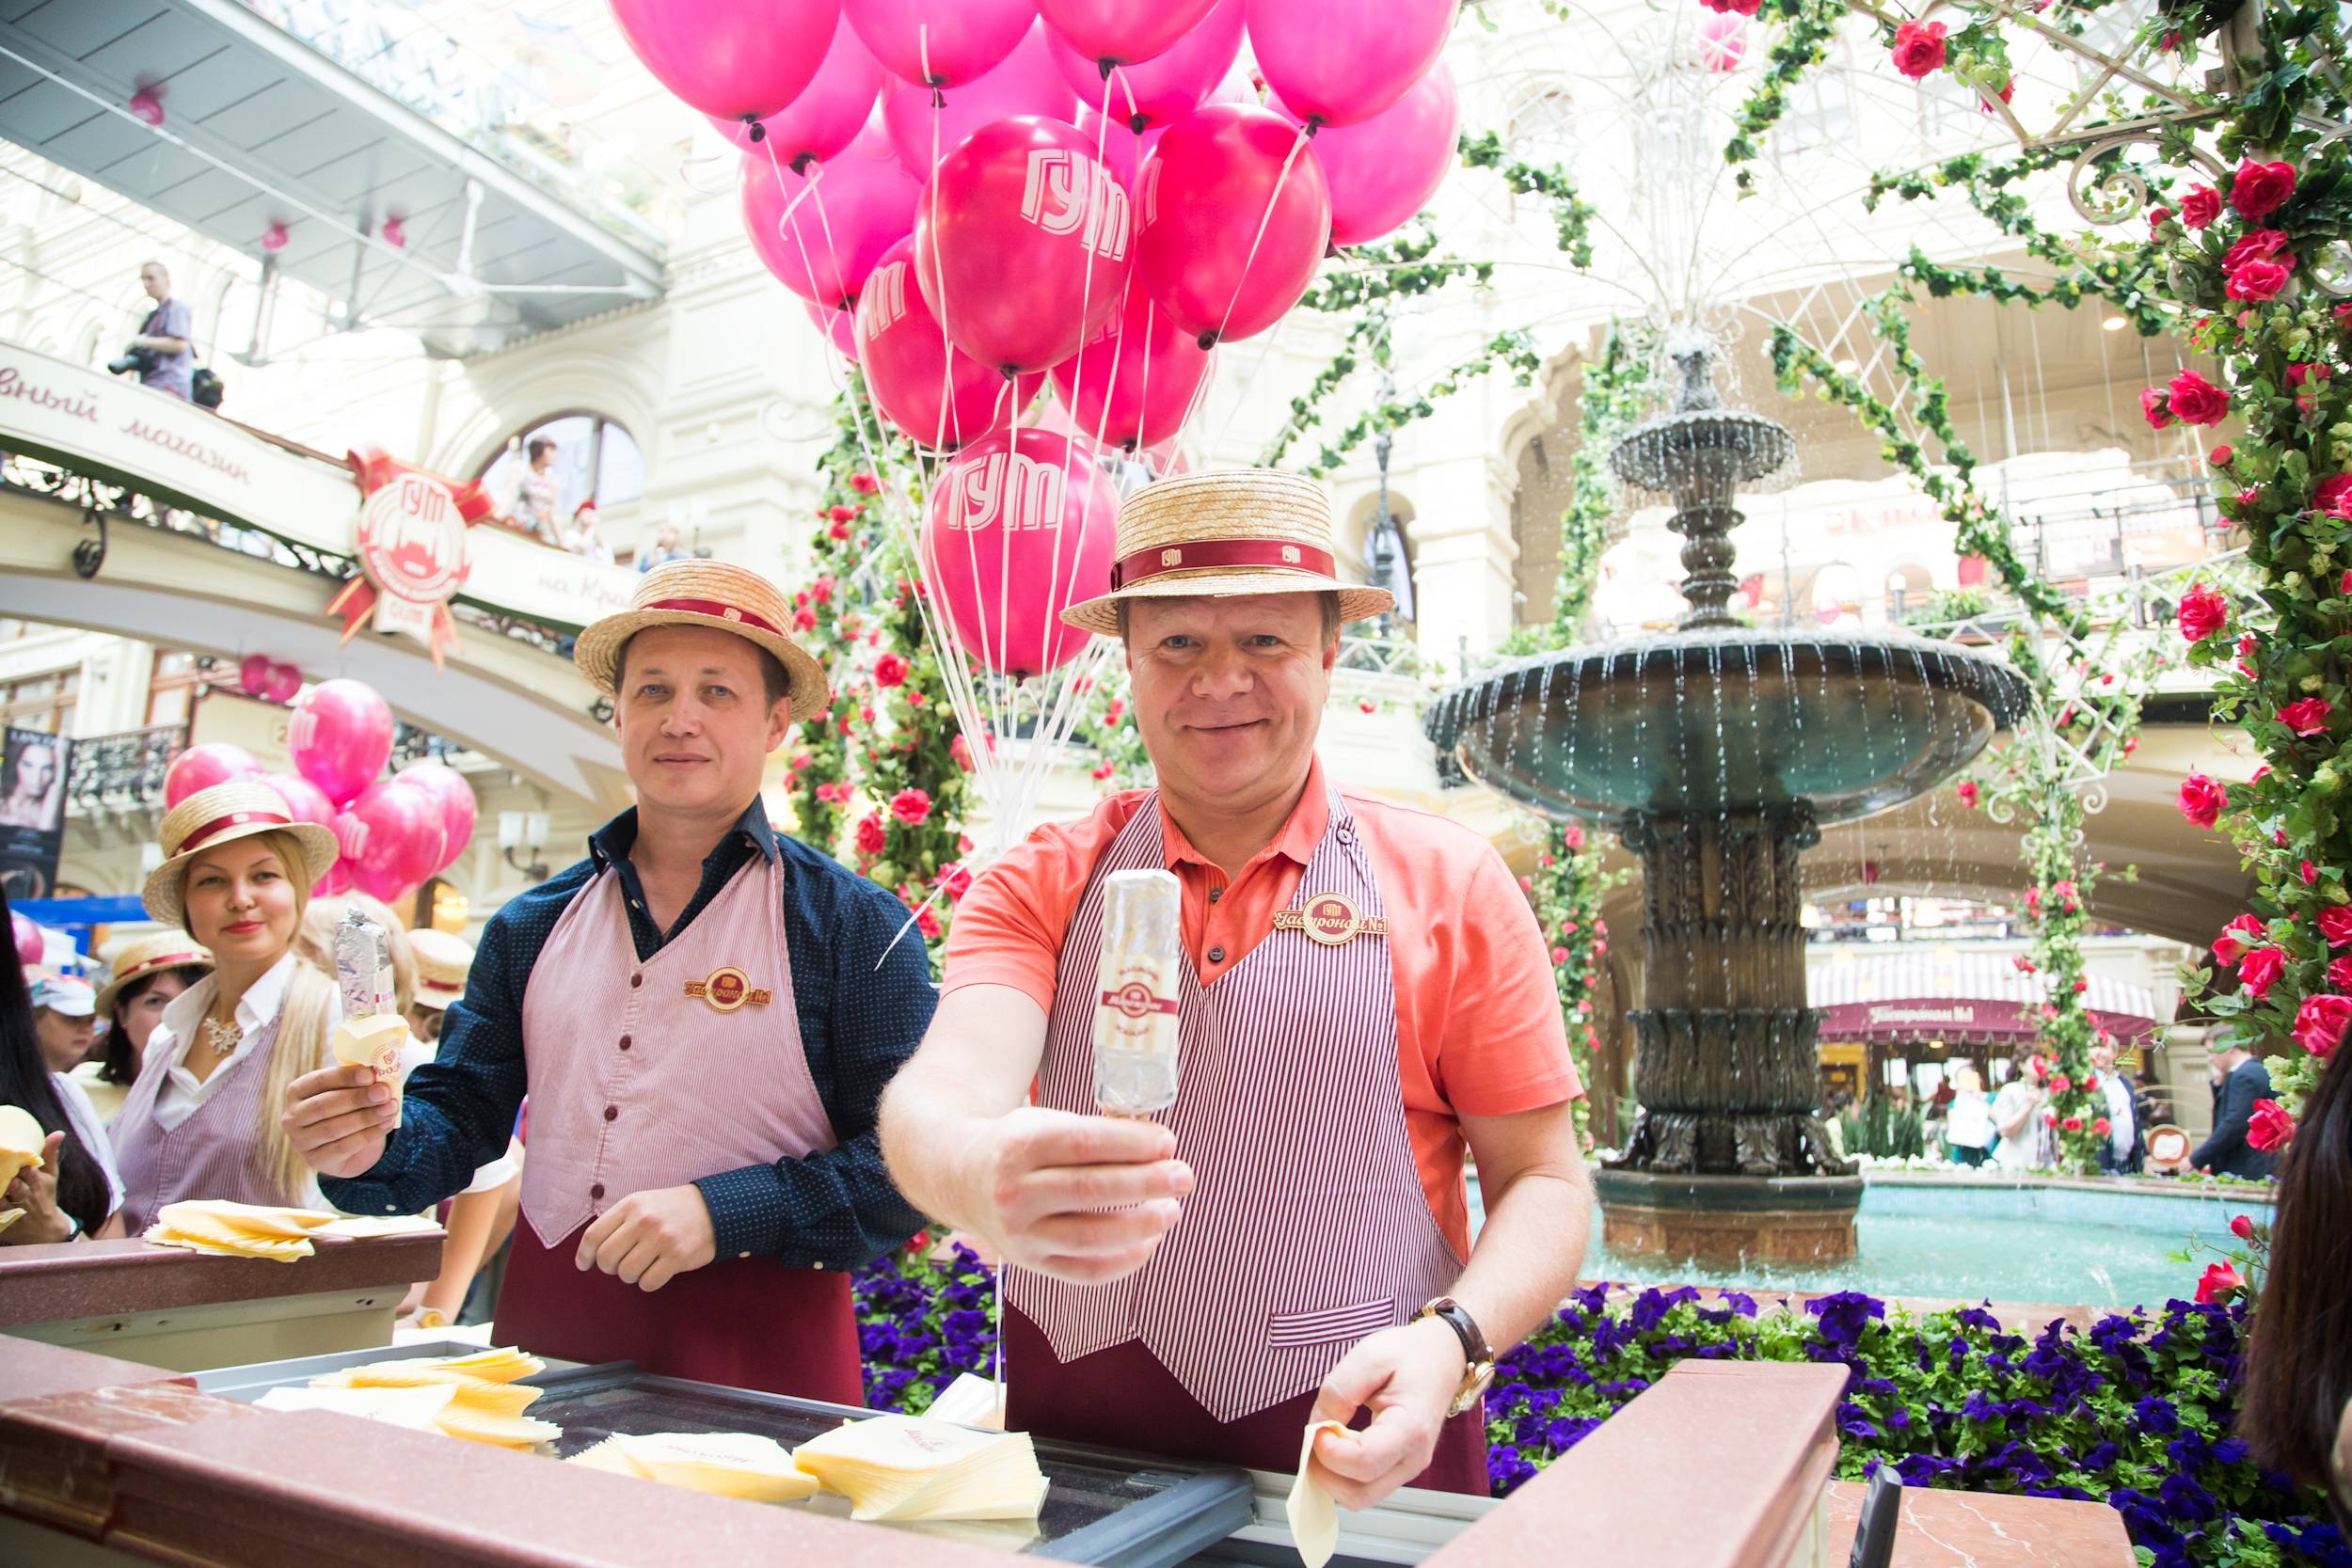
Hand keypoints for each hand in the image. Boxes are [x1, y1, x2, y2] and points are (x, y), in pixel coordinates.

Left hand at [3, 1133, 74, 1244]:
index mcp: (38, 1184)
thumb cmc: (45, 1196)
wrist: (45, 1231)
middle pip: (14, 1187)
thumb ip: (49, 1154)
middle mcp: (26, 1197)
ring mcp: (14, 1212)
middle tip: (6, 1176)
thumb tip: (58, 1132)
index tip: (11, 1156)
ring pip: (1, 1200)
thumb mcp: (51, 1176)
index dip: (19, 1166)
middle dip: (9, 1181)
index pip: (28, 1171)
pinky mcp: (4, 1223)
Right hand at [281, 1063, 398, 1178]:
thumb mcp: (348, 1090)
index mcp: (297, 1091)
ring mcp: (301, 1141)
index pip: (319, 1081)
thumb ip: (358, 1081)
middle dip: (357, 1098)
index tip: (370, 1074)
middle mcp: (293, 1117)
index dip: (345, 1077)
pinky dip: (369, 1134)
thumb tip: (380, 1071)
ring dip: (366, 1117)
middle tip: (384, 1092)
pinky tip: (387, 1124)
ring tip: (391, 1107)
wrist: (346, 1147)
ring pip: (334, 1128)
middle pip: (324, 1106)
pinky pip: (344, 1147)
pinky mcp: (316, 1160)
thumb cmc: (346, 1108)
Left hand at [576, 1184, 714, 1291]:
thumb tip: (592, 1252)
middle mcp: (643, 1220)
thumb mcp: (643, 1203)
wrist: (714, 1209)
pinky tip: (656, 1273)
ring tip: (643, 1266)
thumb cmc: (671, 1209)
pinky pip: (648, 1282)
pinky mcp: (677, 1257)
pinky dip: (648, 1283)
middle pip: (607, 1258)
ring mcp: (661, 1239)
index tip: (584, 1265)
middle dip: (609, 1268)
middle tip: (620, 1266)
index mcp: (631, 1205)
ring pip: (626, 1273)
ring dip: (631, 1276)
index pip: (594, 1235)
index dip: (584, 1255)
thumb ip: (618, 1221)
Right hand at [977, 1106, 1191, 1284]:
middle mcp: (1014, 1192)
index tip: (1169, 1142)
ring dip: (1142, 1225)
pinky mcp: (1029, 1264)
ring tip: (1172, 1210)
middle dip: (1148, 1183)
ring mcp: (1020, 1234)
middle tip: (1184, 1176)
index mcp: (1019, 1145)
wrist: (958, 1178)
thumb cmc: (1017, 1146)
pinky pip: (1085, 1272)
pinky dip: (1125, 1261)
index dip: (1133, 1144)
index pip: (1086, 1143)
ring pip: (1091, 1237)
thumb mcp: (1043, 1122)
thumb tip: (1158, 1146)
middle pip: (1091, 1190)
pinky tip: (1150, 1242)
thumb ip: (1094, 1133)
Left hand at [1305, 1317, 1466, 1510]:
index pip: (1363, 1463)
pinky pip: (1367, 1486)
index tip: (1317, 1427)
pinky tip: (1339, 1444)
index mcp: (1411, 1428)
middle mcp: (1414, 1457)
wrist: (1442, 1356)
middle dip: (1326, 1473)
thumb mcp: (1369, 1356)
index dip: (1330, 1451)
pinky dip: (1344, 1474)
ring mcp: (1410, 1467)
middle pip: (1359, 1494)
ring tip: (1326, 1439)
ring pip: (1361, 1496)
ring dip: (1333, 1476)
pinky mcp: (1401, 1468)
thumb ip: (1339, 1392)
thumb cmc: (1409, 1354)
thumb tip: (1317, 1427)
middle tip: (1314, 1438)